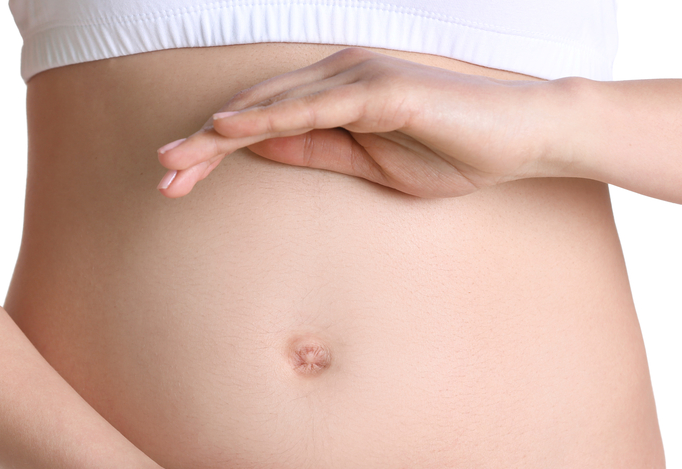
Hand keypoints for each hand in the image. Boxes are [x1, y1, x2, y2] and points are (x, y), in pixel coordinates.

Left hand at [157, 47, 563, 198]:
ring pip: (272, 102)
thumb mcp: (368, 165)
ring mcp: (359, 76)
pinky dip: (269, 115)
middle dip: (202, 145)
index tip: (176, 180)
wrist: (521, 138)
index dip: (214, 150)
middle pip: (253, 108)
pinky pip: (314, 104)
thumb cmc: (451, 152)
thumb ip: (315, 150)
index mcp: (334, 95)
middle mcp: (338, 75)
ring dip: (220, 134)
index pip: (261, 122)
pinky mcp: (382, 88)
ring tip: (175, 160)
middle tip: (160, 175)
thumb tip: (259, 148)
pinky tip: (229, 129)